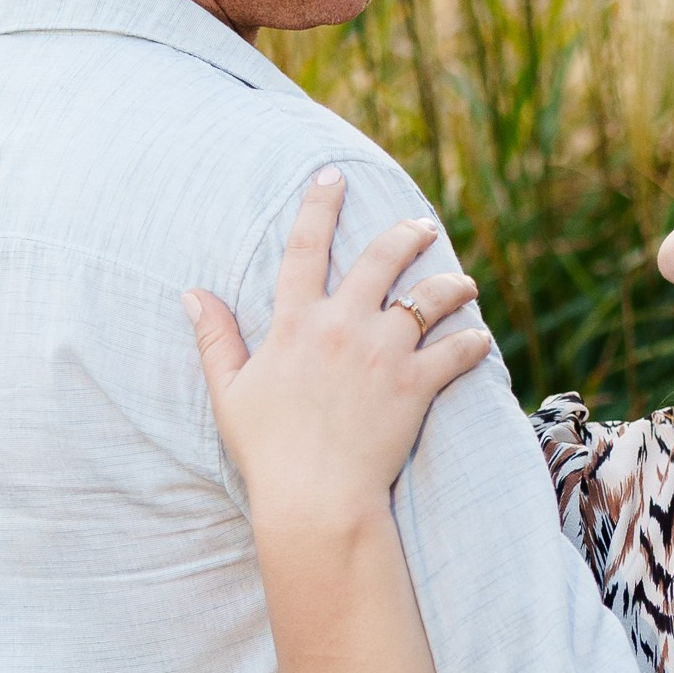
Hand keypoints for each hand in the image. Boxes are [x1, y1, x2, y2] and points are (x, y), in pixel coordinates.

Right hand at [185, 167, 489, 523]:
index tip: (334, 175)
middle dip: (407, 234)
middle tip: (422, 226)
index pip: (304, 248)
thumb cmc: (269, 450)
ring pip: (429, 298)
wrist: (315, 497)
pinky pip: (456, 352)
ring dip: (451, 284)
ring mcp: (383, 353)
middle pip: (381, 258)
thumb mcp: (231, 391)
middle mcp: (342, 326)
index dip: (319, 205)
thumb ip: (215, 339)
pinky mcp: (416, 386)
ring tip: (463, 282)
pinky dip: (472, 343)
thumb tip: (192, 295)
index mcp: (296, 323)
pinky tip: (480, 338)